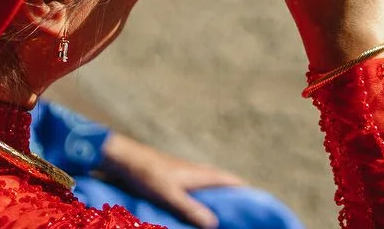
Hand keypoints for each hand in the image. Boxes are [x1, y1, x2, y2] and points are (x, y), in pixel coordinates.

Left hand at [100, 133, 244, 228]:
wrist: (125, 160)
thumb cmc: (148, 175)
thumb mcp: (170, 195)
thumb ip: (191, 209)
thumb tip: (214, 224)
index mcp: (202, 174)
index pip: (233, 182)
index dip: (248, 193)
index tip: (258, 207)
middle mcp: (199, 173)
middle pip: (224, 187)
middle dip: (234, 200)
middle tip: (242, 217)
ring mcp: (187, 175)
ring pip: (209, 190)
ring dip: (217, 202)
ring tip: (222, 219)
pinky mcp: (176, 180)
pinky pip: (196, 193)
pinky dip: (202, 203)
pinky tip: (196, 215)